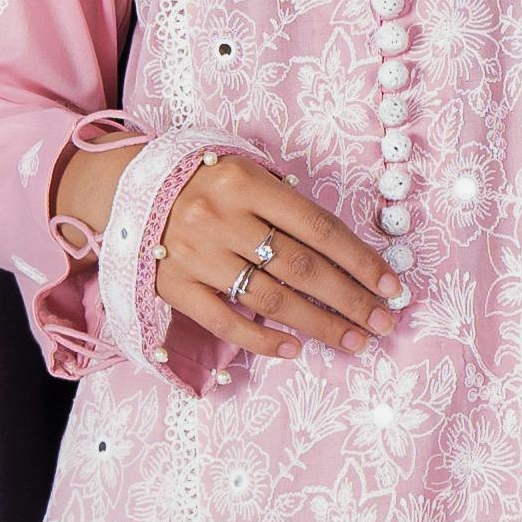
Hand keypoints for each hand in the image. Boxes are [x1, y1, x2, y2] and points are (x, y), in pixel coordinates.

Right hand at [153, 148, 401, 359]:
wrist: (129, 190)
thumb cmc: (205, 183)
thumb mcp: (245, 172)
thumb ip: (287, 205)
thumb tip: (347, 253)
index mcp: (246, 183)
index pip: (319, 228)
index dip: (361, 261)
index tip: (391, 287)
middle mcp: (221, 218)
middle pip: (301, 268)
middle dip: (350, 300)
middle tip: (383, 323)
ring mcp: (196, 256)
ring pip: (270, 299)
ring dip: (318, 325)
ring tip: (353, 341)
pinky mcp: (175, 287)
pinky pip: (225, 322)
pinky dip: (262, 341)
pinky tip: (293, 350)